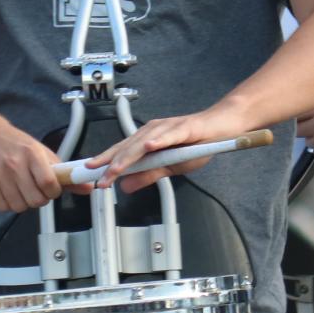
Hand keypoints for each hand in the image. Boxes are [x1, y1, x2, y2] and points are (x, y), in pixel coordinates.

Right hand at [0, 115, 63, 213]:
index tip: (51, 190)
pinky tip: (7, 192)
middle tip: (35, 191)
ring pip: (18, 206)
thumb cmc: (15, 144)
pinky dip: (7, 204)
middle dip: (39, 200)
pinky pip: (1, 207)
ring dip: (22, 203)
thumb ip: (64, 173)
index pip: (49, 184)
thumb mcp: (41, 152)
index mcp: (32, 153)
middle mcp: (14, 163)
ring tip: (20, 190)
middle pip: (35, 200)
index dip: (53, 193)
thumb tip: (87, 188)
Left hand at [89, 106, 244, 193]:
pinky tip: (148, 147)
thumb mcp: (170, 167)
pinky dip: (158, 140)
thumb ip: (148, 175)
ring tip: (116, 168)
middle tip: (100, 178)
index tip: (91, 175)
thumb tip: (125, 186)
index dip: (106, 163)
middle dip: (112, 163)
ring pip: (144, 142)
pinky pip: (169, 134)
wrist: (221, 128)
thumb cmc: (197, 144)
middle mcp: (153, 130)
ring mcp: (167, 127)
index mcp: (147, 140)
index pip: (122, 151)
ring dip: (129, 156)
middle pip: (128, 147)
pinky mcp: (185, 127)